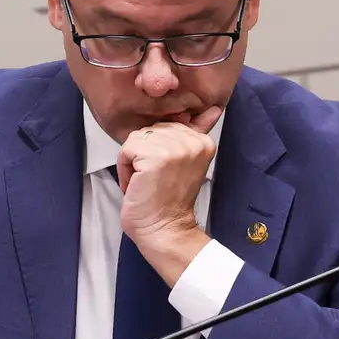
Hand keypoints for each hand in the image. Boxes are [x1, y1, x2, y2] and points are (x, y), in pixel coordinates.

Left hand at [116, 106, 221, 274]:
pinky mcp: (155, 157)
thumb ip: (195, 133)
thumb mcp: (186, 162)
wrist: (165, 231)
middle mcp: (192, 141)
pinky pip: (126, 149)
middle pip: (149, 130)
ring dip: (133, 163)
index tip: (165, 174)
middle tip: (155, 180)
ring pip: (136, 139)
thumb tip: (213, 108)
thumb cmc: (169, 202)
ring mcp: (175, 148)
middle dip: (143, 155)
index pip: (164, 127)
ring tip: (147, 182)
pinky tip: (139, 185)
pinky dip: (125, 169)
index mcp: (202, 141)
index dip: (157, 151)